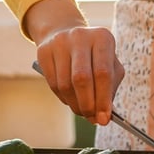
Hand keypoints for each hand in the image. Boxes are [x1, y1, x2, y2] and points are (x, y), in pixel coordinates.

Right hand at [25, 0, 125, 124]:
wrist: (67, 35)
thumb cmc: (95, 57)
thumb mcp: (110, 67)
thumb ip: (110, 90)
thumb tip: (103, 116)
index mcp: (102, 38)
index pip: (103, 73)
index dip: (103, 99)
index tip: (104, 119)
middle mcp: (80, 36)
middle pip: (81, 79)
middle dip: (88, 104)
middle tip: (92, 118)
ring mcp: (59, 42)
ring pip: (65, 84)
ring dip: (75, 104)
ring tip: (83, 111)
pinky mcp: (44, 51)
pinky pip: (53, 84)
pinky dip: (64, 98)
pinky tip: (71, 101)